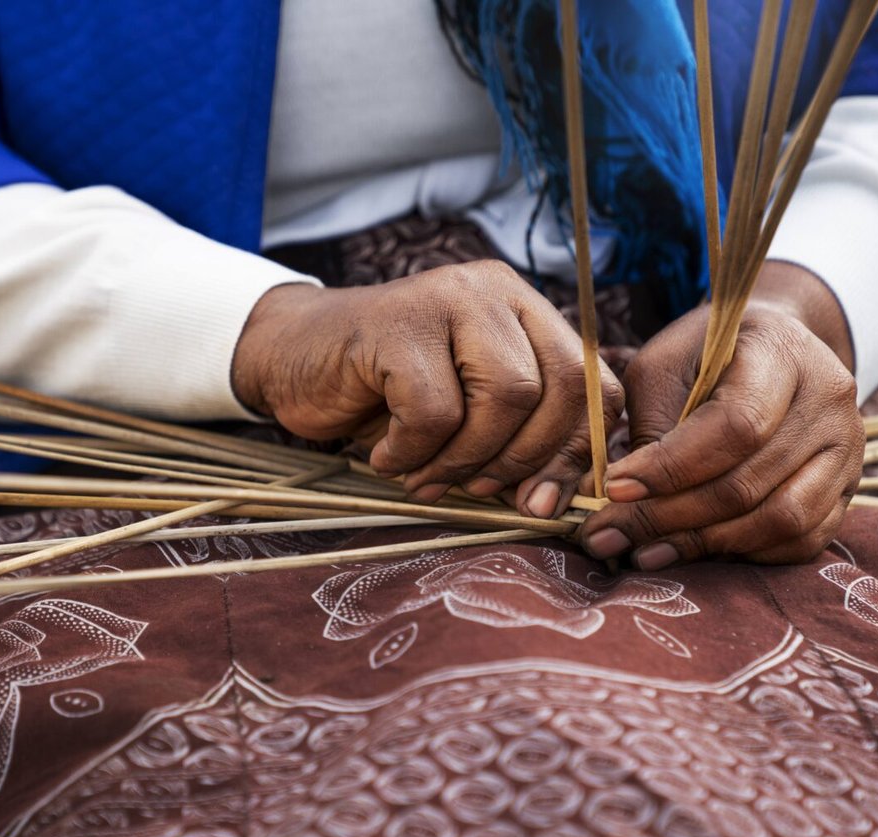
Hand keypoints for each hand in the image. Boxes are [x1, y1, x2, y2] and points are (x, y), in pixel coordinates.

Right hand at [232, 261, 622, 515]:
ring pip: (506, 397)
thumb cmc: (378, 393)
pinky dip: (411, 453)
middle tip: (483, 493)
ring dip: (467, 460)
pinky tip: (384, 456)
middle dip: (526, 459)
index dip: (576, 450)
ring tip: (425, 477)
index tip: (542, 498)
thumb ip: (511, 440)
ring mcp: (446, 299)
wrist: (287, 358)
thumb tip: (553, 501)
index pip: (590, 381)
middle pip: (559, 387)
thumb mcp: (461, 415)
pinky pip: (434, 411)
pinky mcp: (396, 324)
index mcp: (524, 310)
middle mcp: (494, 293)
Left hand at [578, 262, 863, 567]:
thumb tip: (623, 498)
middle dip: (668, 517)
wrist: (774, 351)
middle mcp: (829, 401)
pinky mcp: (847, 488)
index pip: (736, 425)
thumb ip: (651, 423)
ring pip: (780, 519)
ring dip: (703, 544)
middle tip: (608, 535)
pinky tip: (695, 552)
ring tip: (643, 552)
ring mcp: (848, 448)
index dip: (671, 467)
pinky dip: (745, 555)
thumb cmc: (706, 357)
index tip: (615, 488)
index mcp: (782, 352)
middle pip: (749, 481)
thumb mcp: (665, 365)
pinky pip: (802, 540)